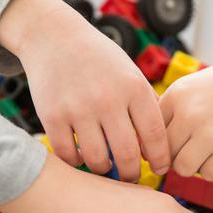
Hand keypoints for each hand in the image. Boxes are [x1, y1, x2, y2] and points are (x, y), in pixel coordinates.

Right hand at [0, 0, 169, 181]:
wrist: (54, 36)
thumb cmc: (99, 59)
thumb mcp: (131, 73)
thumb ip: (145, 106)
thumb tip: (158, 147)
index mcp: (134, 88)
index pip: (155, 136)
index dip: (160, 159)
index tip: (159, 169)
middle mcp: (108, 99)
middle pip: (127, 155)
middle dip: (131, 174)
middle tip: (130, 176)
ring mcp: (78, 108)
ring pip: (98, 160)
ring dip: (104, 169)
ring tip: (105, 165)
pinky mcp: (52, 116)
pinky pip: (68, 154)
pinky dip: (76, 160)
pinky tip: (80, 154)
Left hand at [160, 57, 212, 179]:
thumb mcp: (191, 87)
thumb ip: (169, 111)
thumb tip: (145, 146)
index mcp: (176, 97)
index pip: (151, 133)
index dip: (160, 142)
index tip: (171, 143)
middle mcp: (189, 116)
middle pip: (165, 154)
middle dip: (176, 154)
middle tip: (194, 146)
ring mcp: (209, 136)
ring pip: (183, 168)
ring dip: (193, 164)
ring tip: (208, 150)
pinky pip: (209, 175)